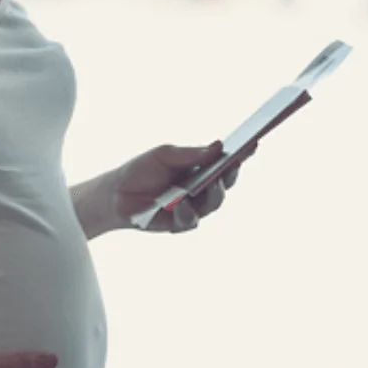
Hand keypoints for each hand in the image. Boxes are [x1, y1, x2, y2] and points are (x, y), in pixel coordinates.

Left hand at [108, 140, 246, 232]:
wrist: (115, 194)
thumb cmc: (141, 170)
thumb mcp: (164, 155)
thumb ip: (190, 154)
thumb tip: (218, 146)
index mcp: (201, 168)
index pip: (226, 161)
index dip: (242, 154)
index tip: (252, 143)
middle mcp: (202, 188)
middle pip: (226, 183)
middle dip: (231, 174)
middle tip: (233, 164)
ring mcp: (193, 207)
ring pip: (213, 204)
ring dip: (213, 194)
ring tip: (211, 185)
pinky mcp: (179, 224)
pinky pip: (190, 220)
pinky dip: (185, 211)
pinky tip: (179, 204)